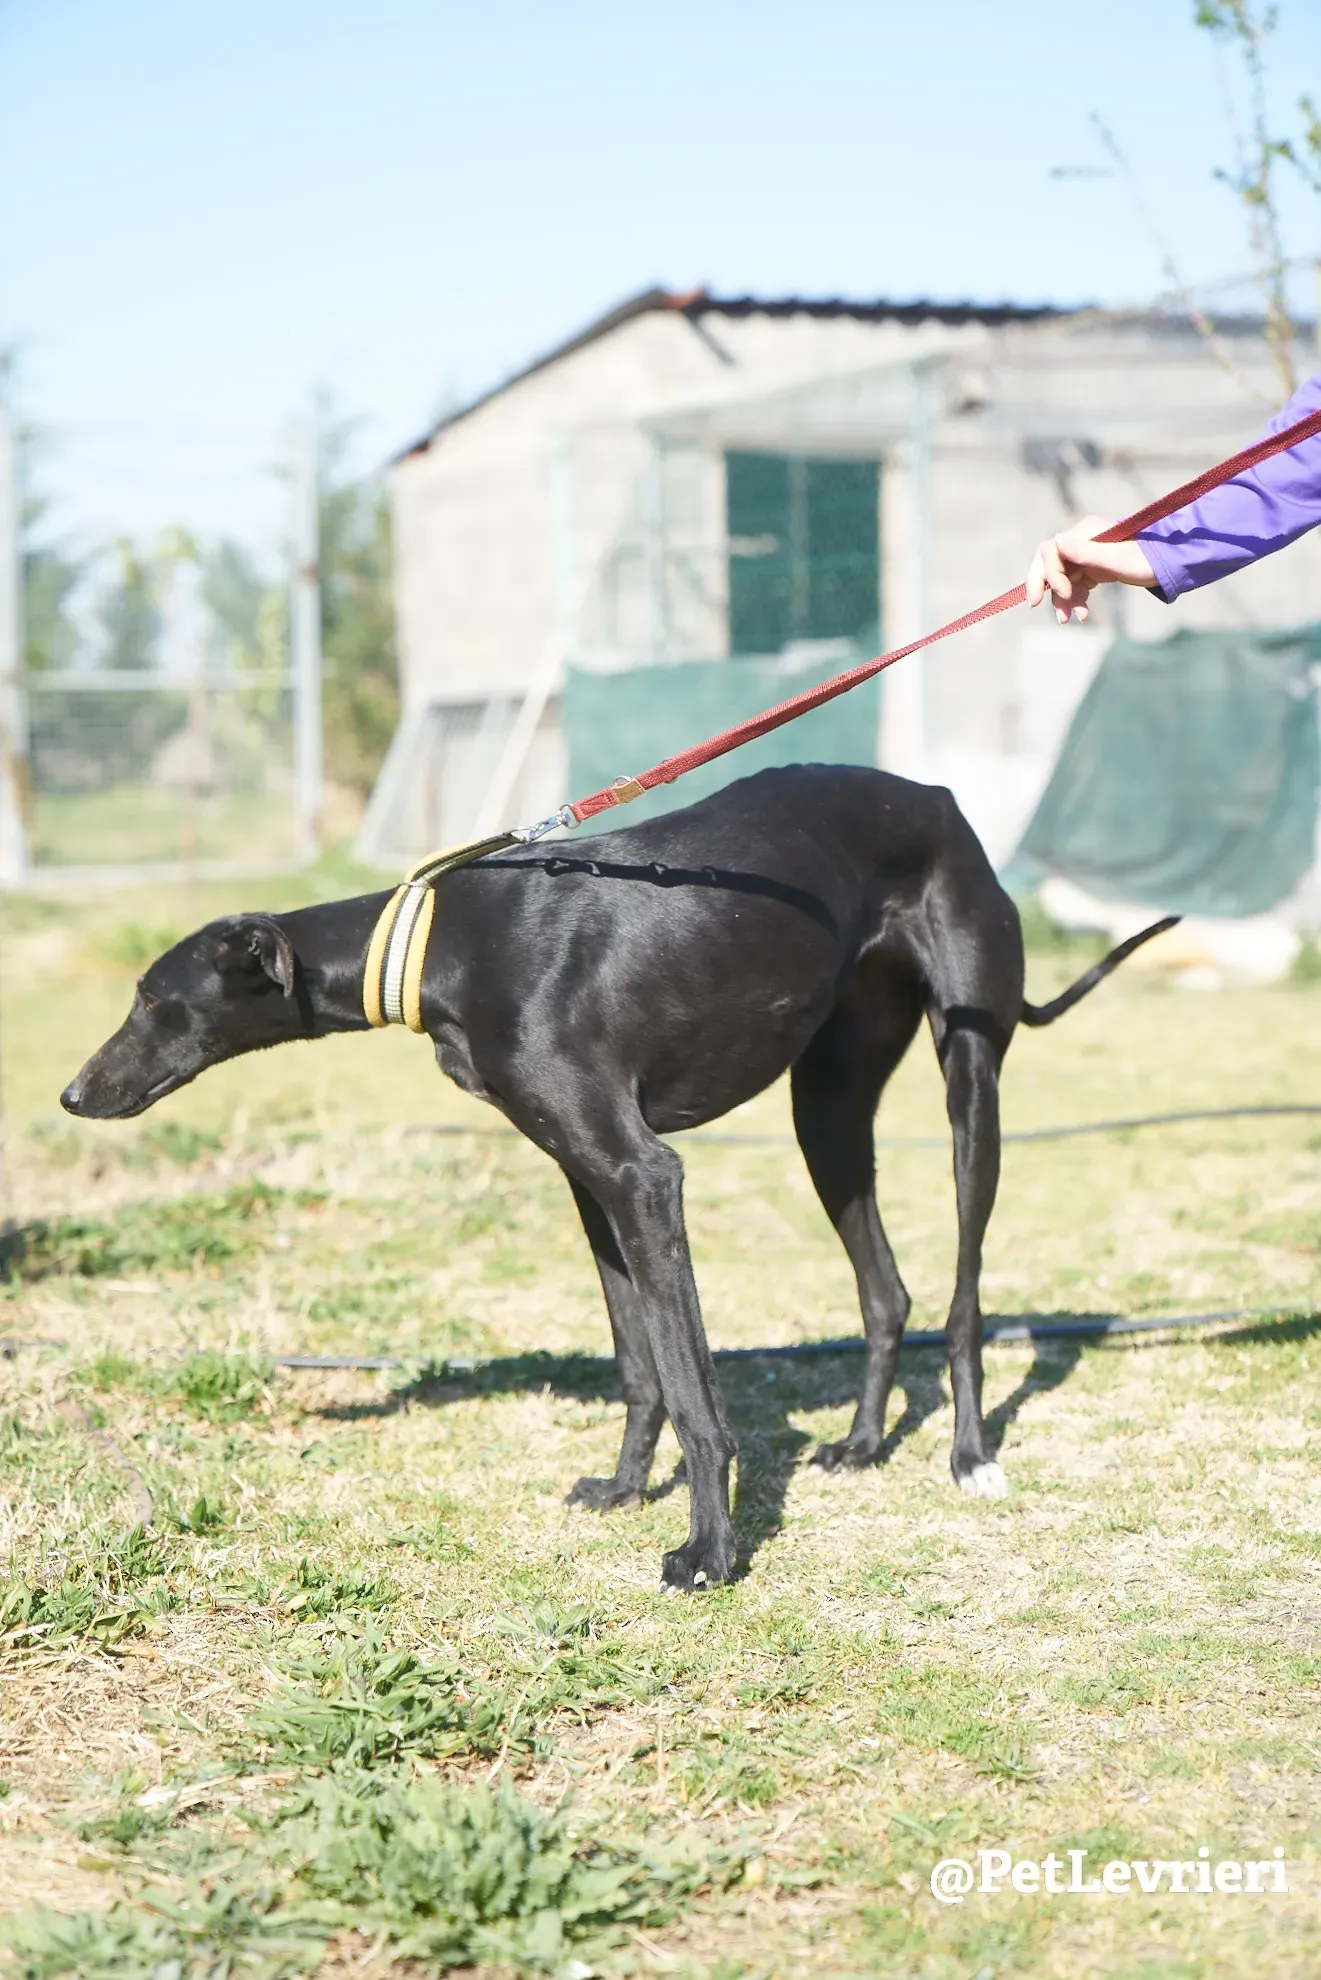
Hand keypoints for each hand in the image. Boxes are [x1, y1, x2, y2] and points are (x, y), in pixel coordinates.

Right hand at [1027, 515, 1157, 622]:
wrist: (1166, 565)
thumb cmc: (1145, 559)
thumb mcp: (1115, 559)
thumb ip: (1085, 551)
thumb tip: (1055, 540)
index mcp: (1084, 533)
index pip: (1050, 552)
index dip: (1048, 573)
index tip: (1062, 594)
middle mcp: (1080, 542)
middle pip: (1049, 564)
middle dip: (1044, 585)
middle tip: (1037, 605)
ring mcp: (1085, 556)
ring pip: (1060, 580)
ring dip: (1061, 600)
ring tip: (1070, 620)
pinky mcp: (1091, 570)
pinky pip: (1074, 587)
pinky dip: (1075, 602)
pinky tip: (1083, 615)